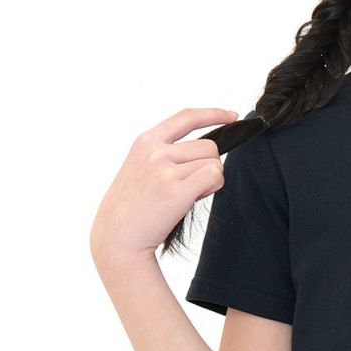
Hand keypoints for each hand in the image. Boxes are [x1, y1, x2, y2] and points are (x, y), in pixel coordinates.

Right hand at [90, 107, 237, 268]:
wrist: (118, 236)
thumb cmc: (133, 208)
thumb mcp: (141, 168)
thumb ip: (166, 154)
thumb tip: (207, 150)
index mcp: (146, 141)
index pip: (187, 117)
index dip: (214, 114)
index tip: (231, 116)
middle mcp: (155, 151)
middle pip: (209, 146)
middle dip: (209, 167)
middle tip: (191, 186)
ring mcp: (164, 169)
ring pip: (214, 163)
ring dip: (210, 181)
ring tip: (186, 195)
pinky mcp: (175, 190)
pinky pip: (214, 177)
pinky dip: (212, 189)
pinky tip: (192, 199)